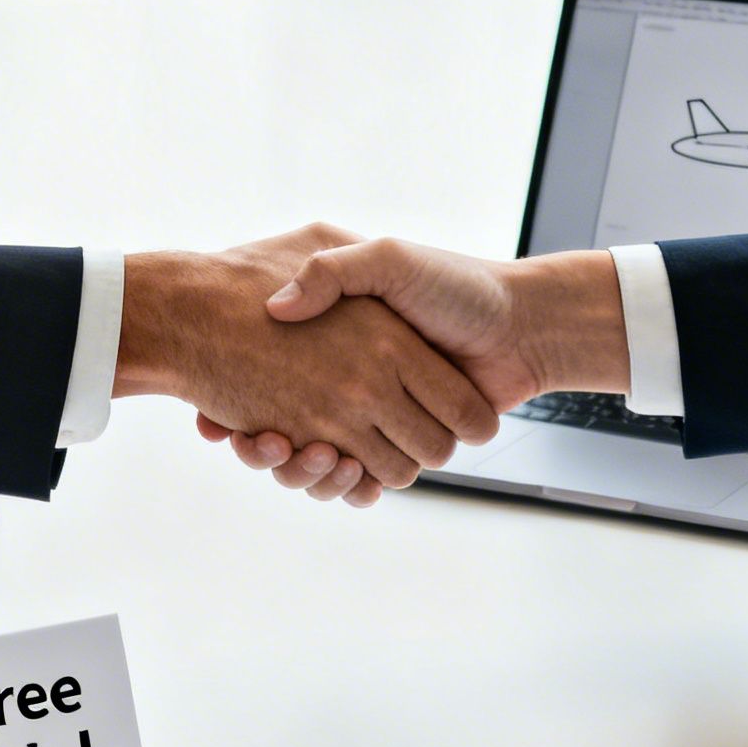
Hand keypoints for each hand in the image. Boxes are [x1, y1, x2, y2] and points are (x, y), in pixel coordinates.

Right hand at [117, 226, 499, 488]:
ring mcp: (376, 422)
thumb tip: (278, 309)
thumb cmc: (456, 285)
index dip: (247, 405)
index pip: (269, 380)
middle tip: (251, 439)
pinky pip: (359, 483)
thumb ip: (335, 271)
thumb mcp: (388, 260)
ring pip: (321, 467)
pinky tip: (330, 466)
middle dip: (271, 448)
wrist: (522, 323)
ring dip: (300, 470)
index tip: (225, 412)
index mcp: (342, 349)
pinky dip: (341, 486)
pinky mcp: (401, 450)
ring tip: (280, 448)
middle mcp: (355, 389)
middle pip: (291, 436)